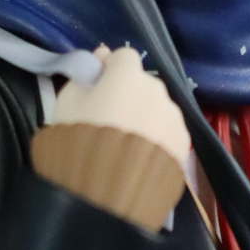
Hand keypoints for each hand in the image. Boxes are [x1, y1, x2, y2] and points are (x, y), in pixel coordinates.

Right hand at [52, 46, 190, 166]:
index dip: (110, 70)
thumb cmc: (78, 142)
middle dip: (129, 96)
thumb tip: (101, 56)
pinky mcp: (183, 145)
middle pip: (143, 85)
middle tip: (110, 122)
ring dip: (145, 119)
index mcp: (128, 76)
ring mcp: (173, 118)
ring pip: (158, 110)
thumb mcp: (66, 104)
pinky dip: (157, 140)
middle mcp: (157, 91)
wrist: (106, 193)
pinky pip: (167, 134)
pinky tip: (140, 160)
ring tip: (126, 148)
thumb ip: (84, 76)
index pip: (123, 57)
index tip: (97, 88)